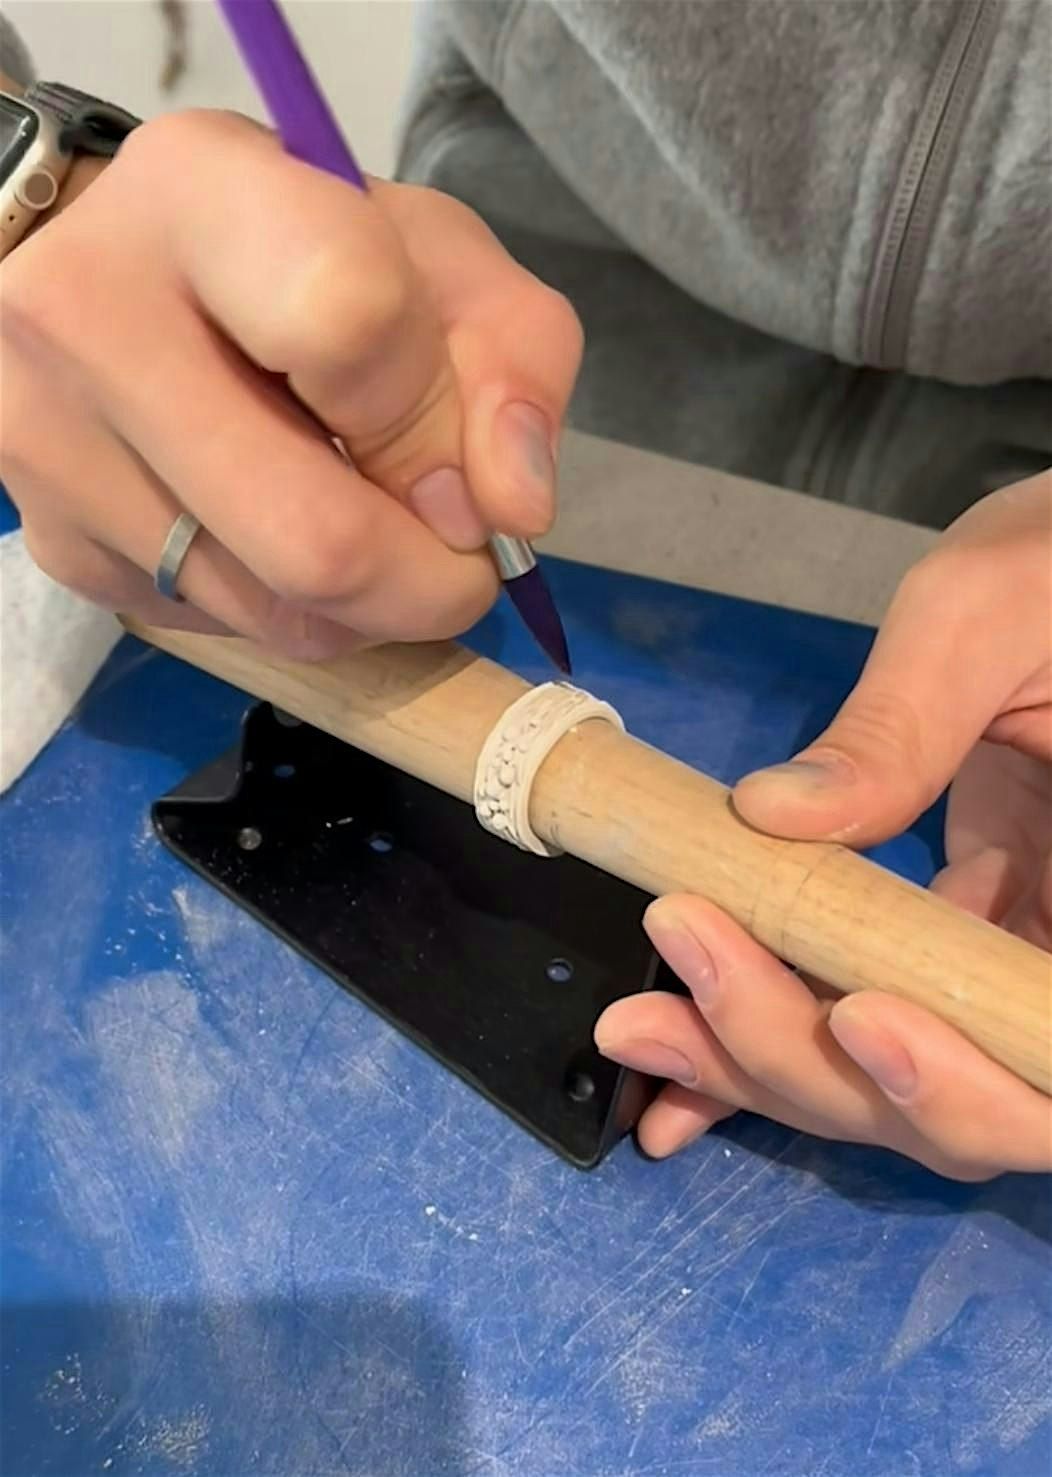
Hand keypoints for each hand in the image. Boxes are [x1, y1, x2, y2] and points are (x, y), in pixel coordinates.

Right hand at [0, 111, 581, 654]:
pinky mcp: (59, 548)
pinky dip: (301, 613)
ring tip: (372, 529)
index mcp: (199, 195)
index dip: (440, 424)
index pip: (351, 325)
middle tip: (455, 552)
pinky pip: (233, 635)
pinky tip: (288, 537)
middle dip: (432, 581)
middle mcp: (88, 316)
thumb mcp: (435, 258)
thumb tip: (513, 510)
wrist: (113, 276)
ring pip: (283, 618)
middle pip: (316, 540)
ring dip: (373, 607)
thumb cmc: (293, 250)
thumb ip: (512, 358)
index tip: (465, 459)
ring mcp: (52, 447)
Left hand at [596, 472, 1051, 1179]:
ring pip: (895, 1078)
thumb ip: (900, 725)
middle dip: (818, 1069)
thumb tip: (775, 815)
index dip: (966, 1078)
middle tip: (676, 993)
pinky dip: (768, 1030)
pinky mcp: (949, 939)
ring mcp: (1009, 958)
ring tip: (636, 1023)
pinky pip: (860, 1010)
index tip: (859, 1016)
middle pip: (967, 1101)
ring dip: (763, 1062)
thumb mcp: (990, 615)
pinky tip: (673, 1038)